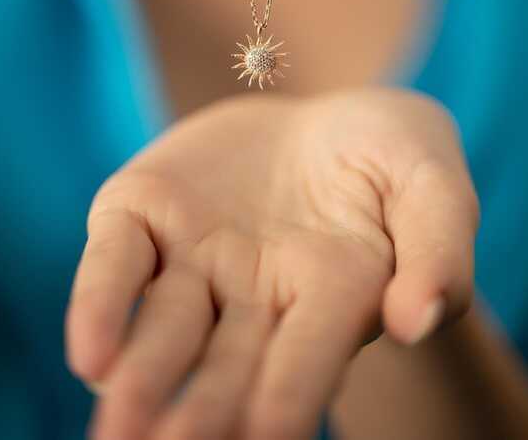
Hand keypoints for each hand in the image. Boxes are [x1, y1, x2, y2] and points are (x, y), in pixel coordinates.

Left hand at [65, 88, 478, 439]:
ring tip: (121, 426)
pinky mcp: (146, 213)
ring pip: (163, 328)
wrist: (327, 119)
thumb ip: (438, 249)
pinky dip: (99, 303)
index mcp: (334, 300)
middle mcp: (257, 296)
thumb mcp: (433, 185)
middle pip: (223, 367)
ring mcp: (196, 259)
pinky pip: (116, 262)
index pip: (307, 358)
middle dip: (198, 414)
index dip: (287, 395)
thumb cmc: (394, 157)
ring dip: (140, 378)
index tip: (268, 435)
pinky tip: (89, 353)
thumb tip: (418, 319)